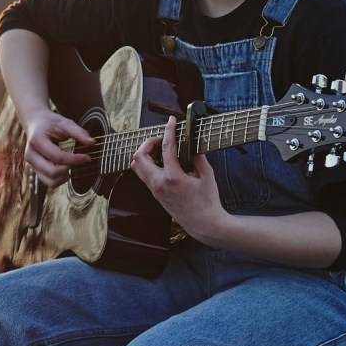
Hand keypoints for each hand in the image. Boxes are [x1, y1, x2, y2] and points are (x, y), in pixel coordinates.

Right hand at [22, 108, 93, 188]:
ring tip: (71, 165)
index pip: (57, 157)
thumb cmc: (50, 123)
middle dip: (69, 168)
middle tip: (78, 161)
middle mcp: (31, 155)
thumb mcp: (65, 123)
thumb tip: (92, 143)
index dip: (75, 159)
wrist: (35, 123)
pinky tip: (65, 169)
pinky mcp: (35, 170)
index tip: (87, 157)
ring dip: (65, 176)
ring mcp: (31, 164)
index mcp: (37, 141)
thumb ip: (79, 132)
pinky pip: (49, 182)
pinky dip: (60, 179)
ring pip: (50, 181)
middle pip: (52, 172)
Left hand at [130, 116, 227, 242]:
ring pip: (136, 166)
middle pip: (139, 156)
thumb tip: (191, 143)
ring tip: (160, 149)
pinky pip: (143, 174)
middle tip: (162, 139)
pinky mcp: (154, 194)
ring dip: (144, 153)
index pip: (166, 147)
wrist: (203, 224)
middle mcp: (159, 183)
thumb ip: (198, 157)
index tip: (171, 121)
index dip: (168, 130)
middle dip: (148, 142)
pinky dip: (148, 163)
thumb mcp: (207, 176)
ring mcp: (154, 189)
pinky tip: (161, 161)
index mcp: (173, 178)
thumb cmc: (208, 202)